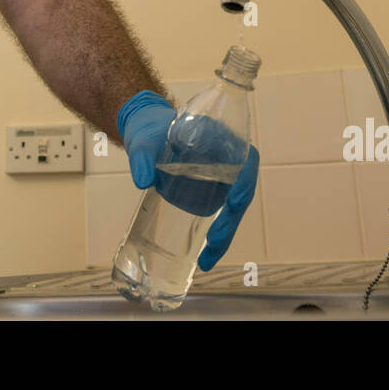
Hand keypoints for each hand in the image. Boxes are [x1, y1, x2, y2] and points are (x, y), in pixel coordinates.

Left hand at [116, 90, 259, 271]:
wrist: (145, 134)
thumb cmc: (148, 130)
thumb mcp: (142, 141)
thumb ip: (141, 157)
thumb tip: (142, 181)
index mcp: (220, 138)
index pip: (247, 159)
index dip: (246, 181)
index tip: (234, 201)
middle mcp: (227, 159)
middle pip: (241, 191)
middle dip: (231, 221)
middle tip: (213, 243)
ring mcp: (221, 177)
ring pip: (233, 209)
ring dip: (225, 235)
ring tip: (207, 260)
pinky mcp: (211, 192)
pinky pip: (221, 214)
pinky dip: (216, 236)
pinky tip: (205, 256)